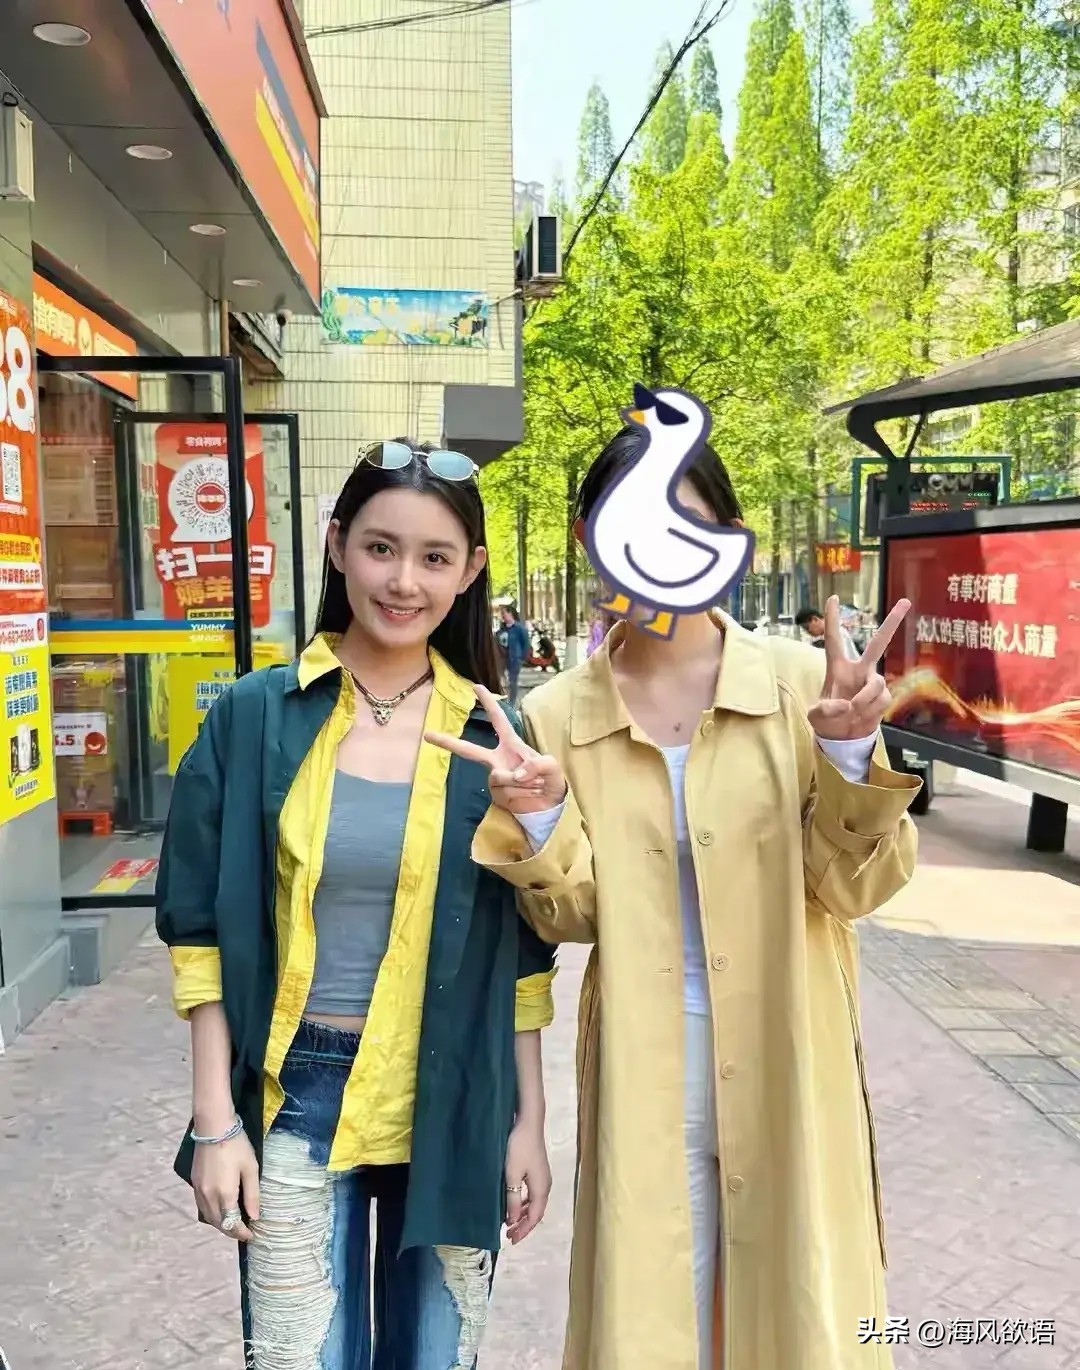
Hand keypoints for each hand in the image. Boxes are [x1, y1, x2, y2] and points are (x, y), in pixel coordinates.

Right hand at [192, 1129, 259, 1241]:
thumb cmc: (236, 1146)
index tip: (251, 1235)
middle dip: (231, 1231)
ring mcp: (198, 1191)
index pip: (232, 1223)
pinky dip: (212, 1214)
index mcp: (224, 1194)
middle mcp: (208, 1197)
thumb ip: (252, 1195)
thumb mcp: (251, 1168)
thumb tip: (254, 1217)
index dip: (241, 1232)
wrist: (213, 1128)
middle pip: (219, 1223)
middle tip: (244, 1231)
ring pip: (208, 1217)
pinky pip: (202, 1207)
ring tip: (234, 1223)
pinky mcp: (194, 1184)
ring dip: (221, 1224)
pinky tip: (220, 1210)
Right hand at [425, 683, 566, 815]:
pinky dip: (520, 794)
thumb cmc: (551, 780)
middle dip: (447, 742)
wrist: (550, 806)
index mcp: (512, 744)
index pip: (498, 720)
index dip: (489, 703)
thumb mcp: (551, 767)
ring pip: (500, 777)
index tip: (475, 687)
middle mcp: (499, 759)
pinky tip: (529, 795)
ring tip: (535, 785)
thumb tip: (515, 774)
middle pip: (469, 750)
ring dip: (522, 783)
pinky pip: (504, 792)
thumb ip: (536, 765)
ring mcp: (495, 777)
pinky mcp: (496, 795)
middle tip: (427, 735)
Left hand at [503, 1117, 550, 1243]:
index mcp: (541, 1189)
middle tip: (509, 1235)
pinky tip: (515, 1203)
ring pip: (535, 1203)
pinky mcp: (538, 1170)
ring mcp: (543, 1178)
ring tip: (510, 1223)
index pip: (534, 1217)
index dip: (523, 1230)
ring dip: (523, 1215)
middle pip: (536, 1212)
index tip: (511, 1240)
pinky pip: (533, 1194)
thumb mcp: (512, 1175)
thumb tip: (512, 1221)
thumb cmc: (519, 1148)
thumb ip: (512, 1199)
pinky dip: (524, 1203)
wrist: (529, 1123)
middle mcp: (546, 1186)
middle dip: (524, 1225)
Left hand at [807, 596, 910, 741]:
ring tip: (852, 712)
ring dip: (863, 700)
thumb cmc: (827, 721)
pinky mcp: (883, 697)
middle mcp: (858, 669)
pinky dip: (869, 712)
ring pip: (876, 684)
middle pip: (878, 643)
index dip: (832, 619)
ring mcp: (872, 682)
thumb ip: (825, 710)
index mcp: (837, 667)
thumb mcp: (816, 716)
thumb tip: (846, 705)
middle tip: (906, 601)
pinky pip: (880, 701)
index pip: (834, 639)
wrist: (844, 738)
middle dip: (892, 623)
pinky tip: (861, 717)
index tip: (832, 598)